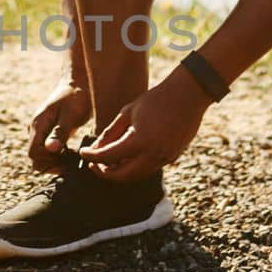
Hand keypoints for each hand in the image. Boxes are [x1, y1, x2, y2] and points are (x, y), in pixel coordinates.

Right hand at [28, 75, 91, 170]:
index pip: (33, 154)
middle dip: (52, 163)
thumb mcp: (71, 115)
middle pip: (35, 157)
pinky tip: (71, 152)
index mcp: (38, 125)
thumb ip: (60, 132)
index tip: (67, 158)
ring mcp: (40, 131)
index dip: (48, 161)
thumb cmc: (76, 97)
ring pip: (40, 156)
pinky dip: (58, 156)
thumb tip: (50, 149)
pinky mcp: (47, 132)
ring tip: (73, 156)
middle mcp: (35, 129)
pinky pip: (47, 150)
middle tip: (71, 160)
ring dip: (55, 161)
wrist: (78, 84)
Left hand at [80, 68, 210, 180]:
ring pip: (137, 175)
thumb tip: (96, 149)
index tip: (83, 152)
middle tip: (94, 164)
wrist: (188, 95)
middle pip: (122, 176)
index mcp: (139, 141)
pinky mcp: (173, 157)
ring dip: (121, 172)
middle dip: (104, 172)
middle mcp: (153, 154)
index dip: (91, 156)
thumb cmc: (155, 99)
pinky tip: (127, 157)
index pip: (107, 157)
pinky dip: (135, 167)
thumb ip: (111, 133)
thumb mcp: (128, 112)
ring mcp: (165, 158)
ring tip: (108, 161)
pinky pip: (149, 168)